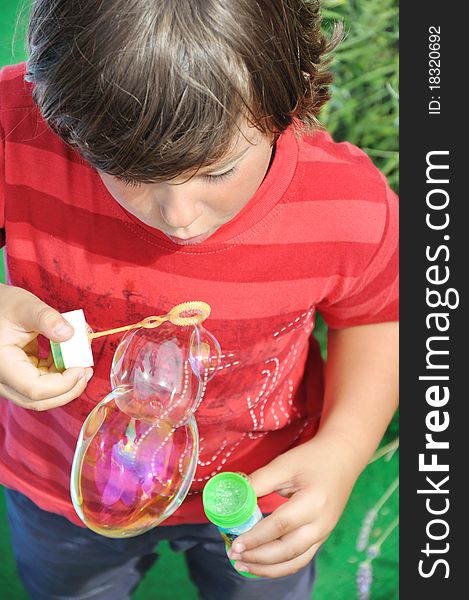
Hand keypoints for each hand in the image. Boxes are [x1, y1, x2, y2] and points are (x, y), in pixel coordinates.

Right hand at [0, 284, 92, 410]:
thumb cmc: (4, 305)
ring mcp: (9, 380)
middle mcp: (2, 378)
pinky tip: (67, 358)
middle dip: (69, 389)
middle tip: (87, 370)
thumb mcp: (25, 306)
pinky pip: (40, 385)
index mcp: (2, 365)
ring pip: (41, 396)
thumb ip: (47, 319)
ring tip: (82, 363)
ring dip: (65, 384)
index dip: (63, 384)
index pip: (35, 389)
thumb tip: (70, 334)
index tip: (82, 367)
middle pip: (39, 400)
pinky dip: (57, 375)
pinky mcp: (18, 376)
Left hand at [228, 433, 361, 577]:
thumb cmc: (312, 458)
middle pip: (287, 550)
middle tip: (233, 556)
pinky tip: (261, 565)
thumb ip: (259, 482)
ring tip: (243, 566)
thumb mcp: (284, 464)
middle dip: (258, 557)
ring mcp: (324, 534)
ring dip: (267, 569)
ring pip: (294, 562)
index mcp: (313, 502)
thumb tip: (233, 499)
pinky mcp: (321, 537)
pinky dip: (280, 566)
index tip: (235, 544)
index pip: (280, 526)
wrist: (342, 457)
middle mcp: (321, 524)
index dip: (256, 537)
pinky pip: (300, 559)